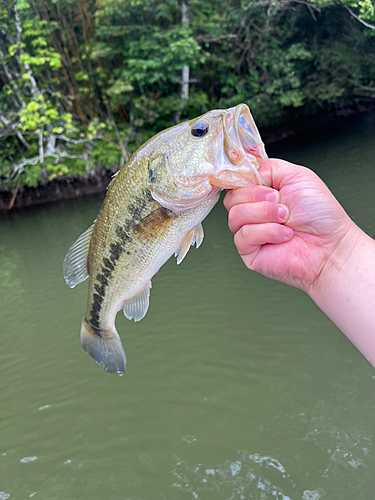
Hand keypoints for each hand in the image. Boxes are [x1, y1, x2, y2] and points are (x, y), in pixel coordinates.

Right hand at [224, 158, 360, 294]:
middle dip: (257, 197)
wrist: (330, 244)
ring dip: (264, 214)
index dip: (246, 182)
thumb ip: (270, 167)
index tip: (266, 186)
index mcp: (260, 195)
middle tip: (282, 204)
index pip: (236, 184)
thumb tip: (250, 171)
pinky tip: (284, 235)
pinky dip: (267, 232)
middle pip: (231, 199)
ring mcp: (249, 233)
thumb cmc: (320, 215)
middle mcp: (253, 213)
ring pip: (235, 216)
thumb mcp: (297, 176)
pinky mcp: (249, 252)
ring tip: (286, 219)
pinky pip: (243, 236)